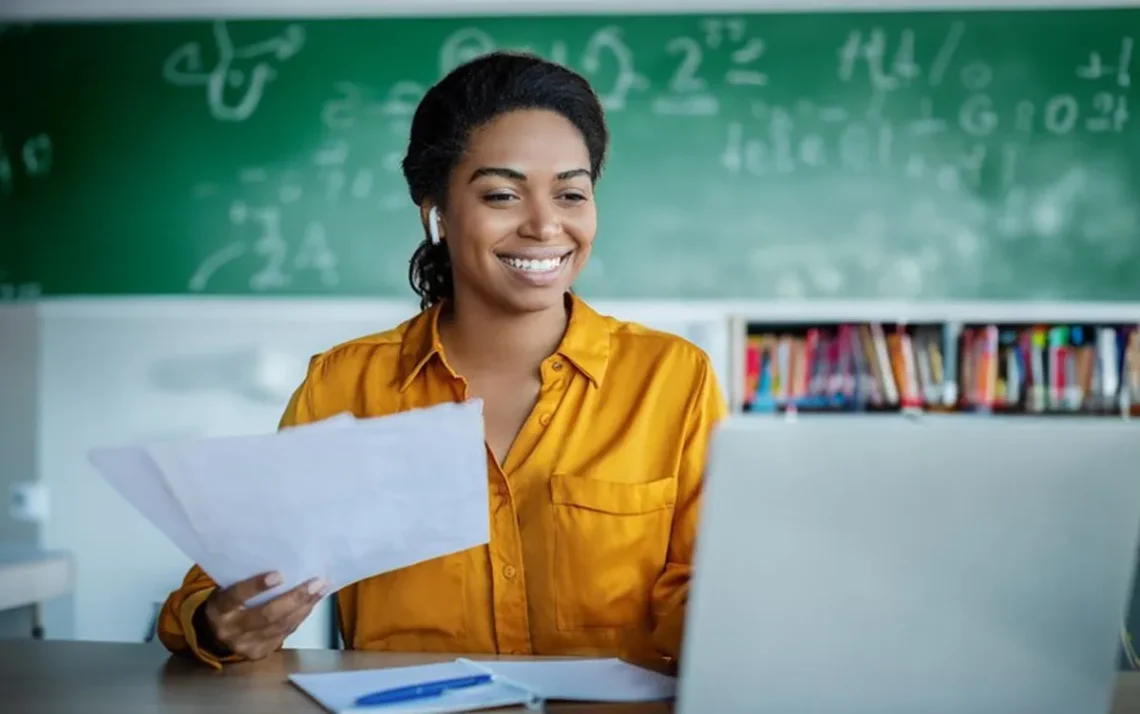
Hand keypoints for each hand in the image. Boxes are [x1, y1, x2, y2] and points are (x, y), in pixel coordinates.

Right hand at [202, 572, 327, 659]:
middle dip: (294, 598)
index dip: (256, 586)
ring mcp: (245, 645)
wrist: (214, 634)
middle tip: (316, 583)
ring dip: (304, 607)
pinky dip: (300, 617)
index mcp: (219, 608)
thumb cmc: (228, 603)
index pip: (236, 596)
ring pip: (280, 626)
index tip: (280, 574)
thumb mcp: (227, 589)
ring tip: (321, 590)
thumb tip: (285, 564)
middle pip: (266, 615)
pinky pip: (285, 633)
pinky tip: (311, 603)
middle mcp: (230, 630)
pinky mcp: (258, 653)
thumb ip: (246, 580)